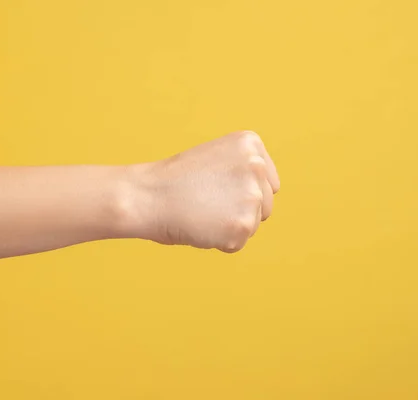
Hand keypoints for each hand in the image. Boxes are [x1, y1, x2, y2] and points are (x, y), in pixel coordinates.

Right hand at [128, 131, 279, 252]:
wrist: (148, 196)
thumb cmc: (176, 180)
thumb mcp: (217, 157)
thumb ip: (244, 170)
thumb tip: (263, 195)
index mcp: (250, 144)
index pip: (269, 183)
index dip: (244, 192)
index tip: (218, 188)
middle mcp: (256, 167)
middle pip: (265, 206)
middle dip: (241, 210)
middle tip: (207, 202)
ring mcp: (252, 197)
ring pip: (253, 225)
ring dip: (229, 226)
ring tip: (202, 212)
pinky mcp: (242, 225)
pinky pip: (237, 243)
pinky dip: (219, 242)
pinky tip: (200, 225)